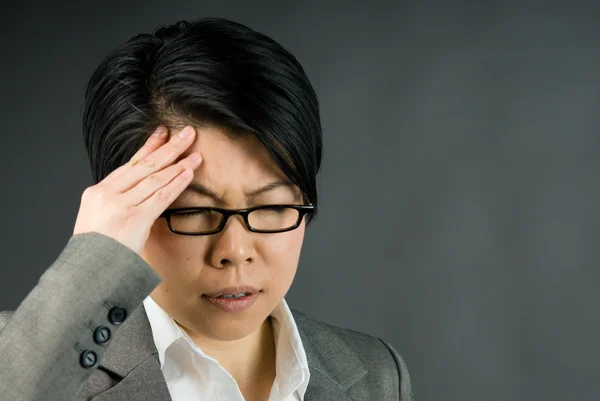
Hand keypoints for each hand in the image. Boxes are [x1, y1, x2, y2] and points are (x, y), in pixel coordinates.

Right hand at [73, 125, 200, 254]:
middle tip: (187, 132)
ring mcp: (120, 205)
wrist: (85, 271)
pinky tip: (188, 173)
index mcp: (98, 191)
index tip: (163, 132)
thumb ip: (118, 202)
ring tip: (195, 154)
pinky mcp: (134, 218)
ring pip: (155, 179)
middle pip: (145, 165)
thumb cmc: (96, 251)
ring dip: (178, 164)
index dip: (149, 146)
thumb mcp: (98, 220)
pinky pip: (160, 196)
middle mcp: (108, 194)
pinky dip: (176, 183)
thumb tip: (142, 191)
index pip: (129, 164)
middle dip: (169, 147)